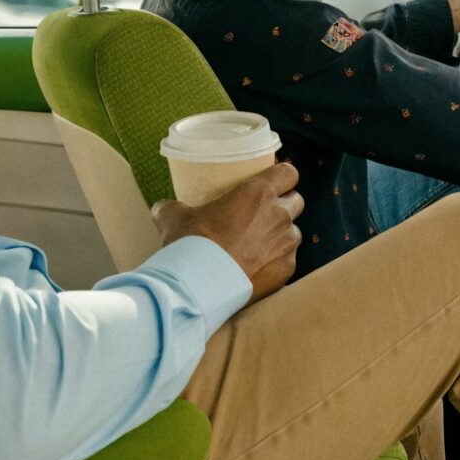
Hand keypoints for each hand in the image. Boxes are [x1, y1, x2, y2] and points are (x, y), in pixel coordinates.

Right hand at [151, 163, 302, 302]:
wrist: (198, 287)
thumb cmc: (190, 245)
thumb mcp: (174, 217)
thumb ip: (173, 207)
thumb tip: (163, 208)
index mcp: (258, 193)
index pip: (288, 172)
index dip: (282, 176)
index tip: (271, 183)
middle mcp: (279, 216)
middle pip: (297, 201)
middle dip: (284, 205)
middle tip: (262, 214)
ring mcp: (286, 245)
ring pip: (294, 233)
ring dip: (281, 236)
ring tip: (258, 245)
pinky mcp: (286, 272)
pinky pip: (288, 261)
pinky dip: (276, 263)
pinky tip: (256, 269)